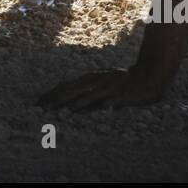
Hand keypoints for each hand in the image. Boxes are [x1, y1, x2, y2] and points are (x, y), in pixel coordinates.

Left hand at [36, 67, 165, 111]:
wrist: (150, 76)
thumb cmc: (127, 84)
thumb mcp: (106, 89)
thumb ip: (93, 99)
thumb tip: (77, 110)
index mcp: (92, 78)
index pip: (67, 85)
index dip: (53, 93)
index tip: (38, 102)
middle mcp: (95, 80)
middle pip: (69, 89)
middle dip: (52, 98)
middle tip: (37, 107)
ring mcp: (104, 86)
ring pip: (79, 94)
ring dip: (63, 102)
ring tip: (50, 109)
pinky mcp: (114, 93)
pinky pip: (96, 100)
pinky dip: (84, 105)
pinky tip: (74, 111)